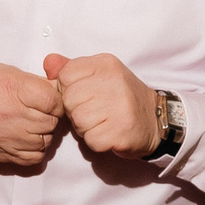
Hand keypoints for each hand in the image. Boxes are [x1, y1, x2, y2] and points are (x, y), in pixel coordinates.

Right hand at [0, 62, 64, 164]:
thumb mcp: (7, 73)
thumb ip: (36, 81)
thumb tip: (59, 88)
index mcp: (14, 90)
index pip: (54, 100)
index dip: (56, 99)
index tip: (49, 98)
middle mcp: (13, 116)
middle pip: (52, 121)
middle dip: (50, 115)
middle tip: (38, 110)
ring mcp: (10, 138)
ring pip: (47, 140)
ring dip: (44, 132)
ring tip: (30, 123)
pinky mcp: (6, 155)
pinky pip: (35, 157)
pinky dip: (36, 149)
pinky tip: (27, 138)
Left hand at [43, 52, 161, 156]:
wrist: (155, 120)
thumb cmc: (121, 98)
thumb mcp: (99, 75)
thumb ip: (71, 68)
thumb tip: (48, 62)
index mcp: (105, 64)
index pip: (65, 75)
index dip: (68, 89)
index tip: (84, 94)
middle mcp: (114, 81)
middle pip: (68, 99)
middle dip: (76, 110)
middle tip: (95, 111)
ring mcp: (120, 106)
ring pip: (77, 121)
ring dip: (85, 127)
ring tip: (103, 122)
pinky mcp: (122, 131)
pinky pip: (91, 140)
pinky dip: (97, 141)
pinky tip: (110, 133)